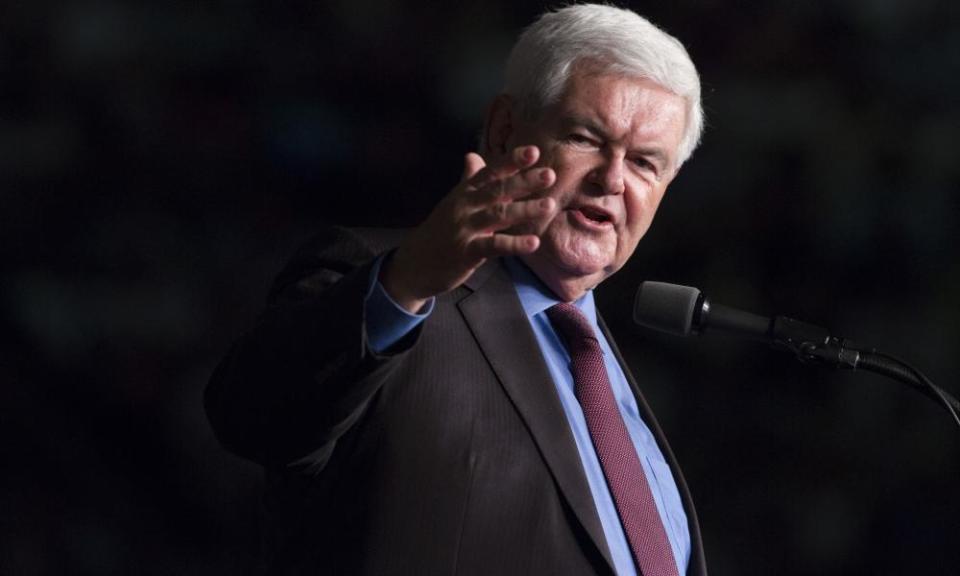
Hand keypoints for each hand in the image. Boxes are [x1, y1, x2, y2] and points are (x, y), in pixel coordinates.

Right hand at [381, 145, 556, 312]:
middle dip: (523, 181)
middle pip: (496, 190)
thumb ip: (468, 180)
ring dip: (524, 210)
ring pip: (497, 215)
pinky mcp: (466, 253)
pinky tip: (533, 242)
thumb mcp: (453, 203)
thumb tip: (473, 155)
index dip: (511, 161)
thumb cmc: (440, 232)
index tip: (534, 152)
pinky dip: (514, 244)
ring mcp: (464, 229)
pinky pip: (493, 246)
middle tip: (550, 174)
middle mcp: (464, 206)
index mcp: (464, 193)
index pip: (490, 172)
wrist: (415, 264)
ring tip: (549, 205)